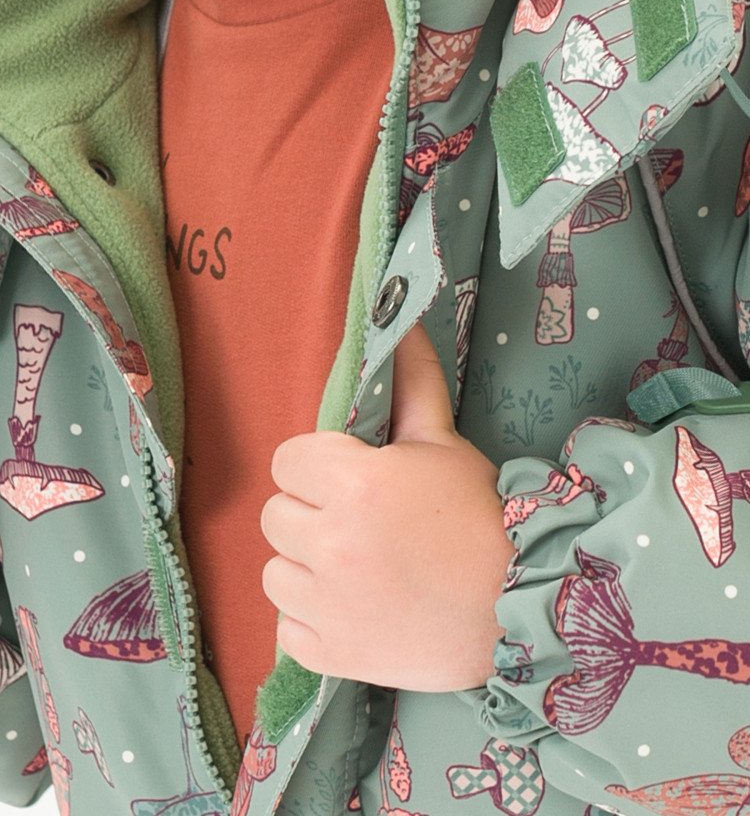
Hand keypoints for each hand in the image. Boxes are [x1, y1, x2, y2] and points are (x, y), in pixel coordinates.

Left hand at [261, 322, 513, 691]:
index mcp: (354, 484)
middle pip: (275, 515)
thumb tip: (401, 322)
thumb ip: (413, 383)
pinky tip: (355, 609)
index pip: (285, 461)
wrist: (521, 606)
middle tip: (358, 524)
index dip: (314, 466)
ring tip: (356, 568)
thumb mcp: (444, 444)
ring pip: (274, 572)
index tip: (345, 478)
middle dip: (309, 514)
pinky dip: (314, 621)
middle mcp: (331, 544)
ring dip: (306, 568)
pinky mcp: (332, 656)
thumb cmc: (480, 517)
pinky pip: (288, 628)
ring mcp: (329, 606)